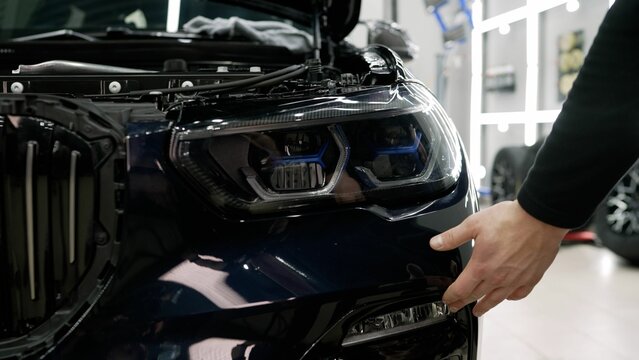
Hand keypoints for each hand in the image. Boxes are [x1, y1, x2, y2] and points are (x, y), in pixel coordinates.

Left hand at [429, 200, 568, 316]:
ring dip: (485, 306)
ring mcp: (516, 279)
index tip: (447, 299)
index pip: (461, 288)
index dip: (451, 296)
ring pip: (497, 299)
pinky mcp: (531, 277)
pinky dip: (511, 297)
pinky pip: (519, 294)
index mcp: (482, 266)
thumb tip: (435, 244)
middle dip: (463, 302)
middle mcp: (498, 277)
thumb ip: (453, 236)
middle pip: (477, 296)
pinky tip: (507, 296)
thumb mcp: (474, 224)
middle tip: (456, 307)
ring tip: (479, 310)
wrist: (540, 218)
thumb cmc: (510, 219)